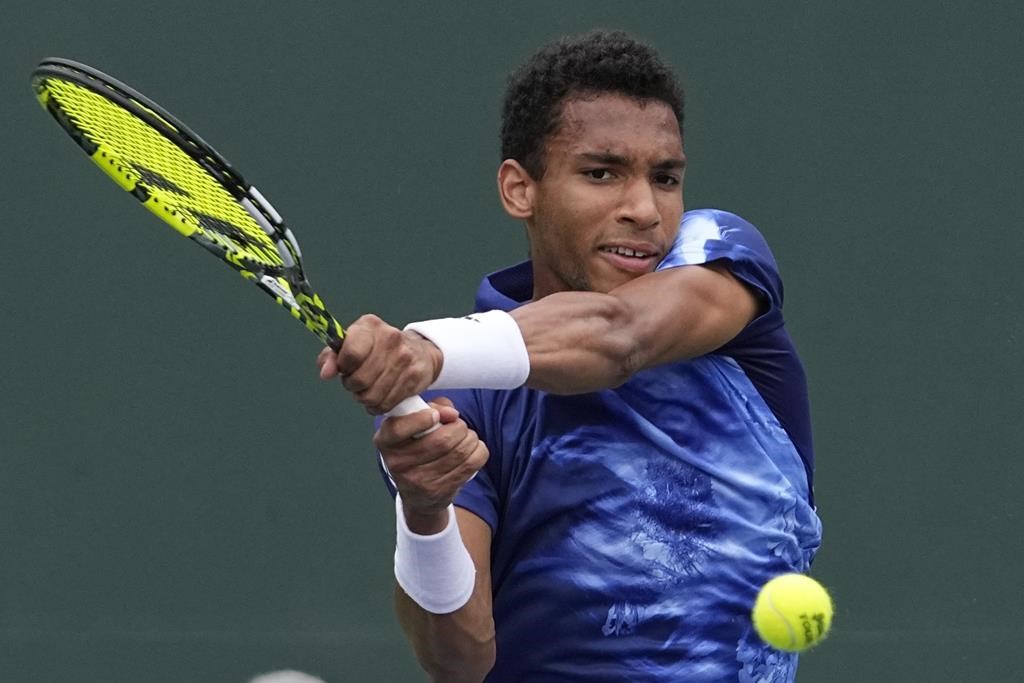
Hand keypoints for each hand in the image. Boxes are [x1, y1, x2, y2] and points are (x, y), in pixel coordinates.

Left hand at [317, 314, 442, 413]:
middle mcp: (390, 338)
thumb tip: (326, 373)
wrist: (420, 352)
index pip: (351, 353)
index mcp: (370, 326)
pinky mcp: (415, 377)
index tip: (344, 368)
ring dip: (364, 398)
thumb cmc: (378, 348)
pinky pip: (386, 404)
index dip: (342, 367)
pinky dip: (378, 406)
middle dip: (352, 385)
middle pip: (359, 380)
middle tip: (355, 381)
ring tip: (367, 389)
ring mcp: (405, 358)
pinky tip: (380, 396)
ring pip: (371, 396)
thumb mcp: (353, 343)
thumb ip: (332, 356)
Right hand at [375, 397, 488, 533]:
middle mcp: (398, 462)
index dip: (421, 419)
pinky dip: (478, 451)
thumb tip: (451, 412)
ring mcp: (418, 480)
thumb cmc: (416, 447)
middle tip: (459, 426)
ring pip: (459, 452)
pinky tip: (472, 450)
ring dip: (470, 439)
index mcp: (386, 441)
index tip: (435, 415)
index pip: (398, 429)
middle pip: (441, 440)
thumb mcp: (413, 424)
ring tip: (467, 437)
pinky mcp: (439, 491)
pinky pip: (471, 465)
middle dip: (459, 427)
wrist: (417, 493)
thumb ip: (431, 407)